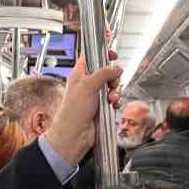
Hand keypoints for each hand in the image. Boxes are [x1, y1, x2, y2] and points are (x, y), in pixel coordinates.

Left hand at [47, 53, 123, 167]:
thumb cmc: (72, 112)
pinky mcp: (102, 107)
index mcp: (79, 75)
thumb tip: (115, 68)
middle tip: (111, 83)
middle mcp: (87, 84)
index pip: (91, 57)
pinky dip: (116, 101)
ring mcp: (95, 96)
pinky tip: (112, 105)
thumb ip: (103, 73)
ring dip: (115, 91)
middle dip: (113, 77)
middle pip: (106, 72)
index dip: (101, 54)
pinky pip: (114, 99)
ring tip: (110, 98)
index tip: (112, 54)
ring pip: (112, 86)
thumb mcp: (87, 86)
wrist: (75, 135)